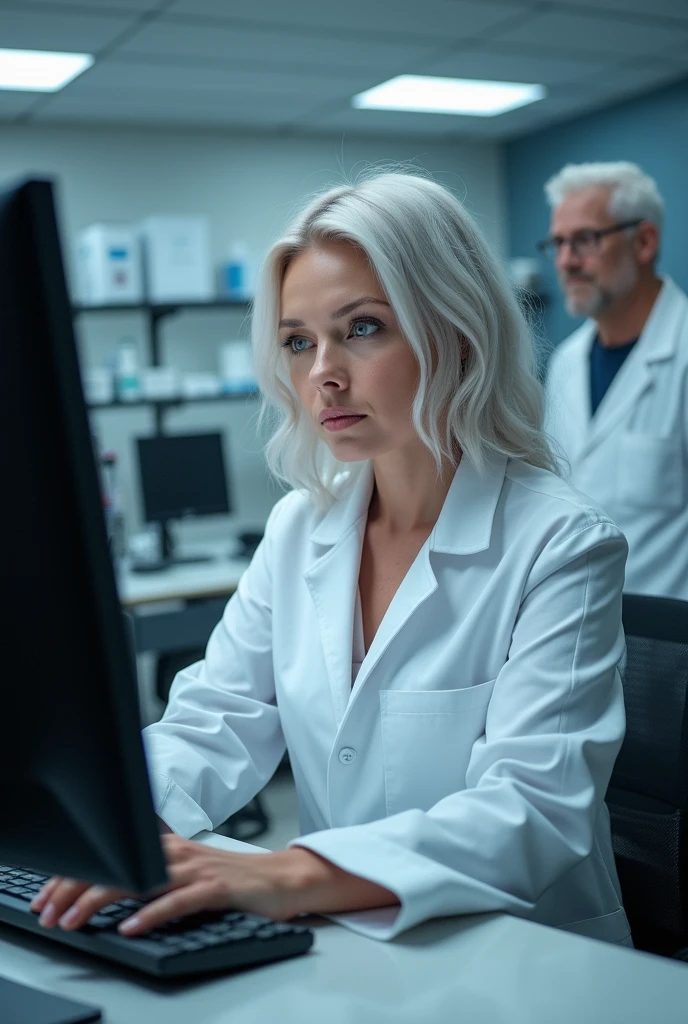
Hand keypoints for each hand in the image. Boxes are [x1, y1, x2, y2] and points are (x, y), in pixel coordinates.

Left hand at [31, 835, 396, 936]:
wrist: (287, 878)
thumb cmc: (238, 882)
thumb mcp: (190, 875)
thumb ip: (157, 878)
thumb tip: (115, 891)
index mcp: (168, 849)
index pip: (113, 856)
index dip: (74, 875)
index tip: (48, 897)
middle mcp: (178, 853)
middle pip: (117, 864)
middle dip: (74, 888)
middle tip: (49, 912)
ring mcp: (198, 868)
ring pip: (139, 880)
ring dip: (100, 900)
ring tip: (74, 919)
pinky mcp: (218, 887)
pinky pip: (178, 901)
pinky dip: (151, 914)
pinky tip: (131, 927)